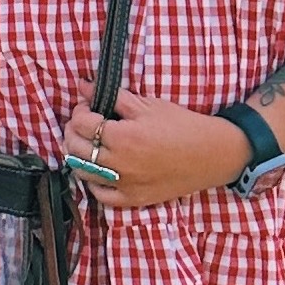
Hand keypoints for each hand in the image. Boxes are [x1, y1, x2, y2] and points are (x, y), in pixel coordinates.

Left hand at [61, 85, 248, 210]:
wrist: (211, 154)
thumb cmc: (182, 126)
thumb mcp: (148, 105)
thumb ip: (113, 97)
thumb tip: (84, 86)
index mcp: (122, 137)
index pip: (82, 123)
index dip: (79, 110)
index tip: (86, 106)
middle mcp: (118, 164)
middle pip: (76, 148)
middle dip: (73, 131)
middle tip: (84, 123)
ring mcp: (124, 184)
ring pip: (82, 171)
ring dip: (79, 155)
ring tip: (89, 143)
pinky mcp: (132, 199)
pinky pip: (100, 195)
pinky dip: (92, 182)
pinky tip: (98, 170)